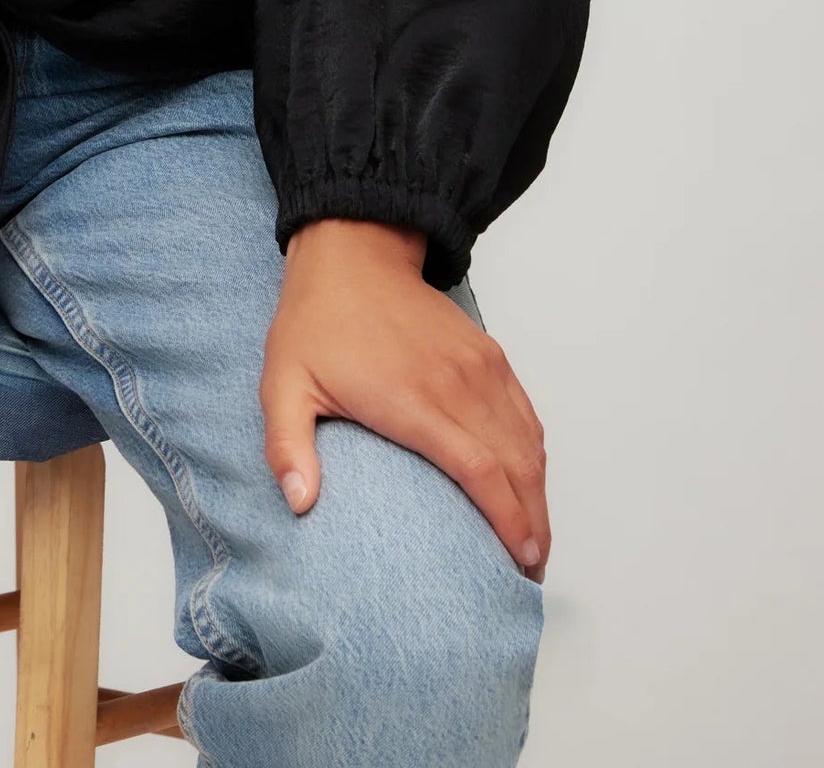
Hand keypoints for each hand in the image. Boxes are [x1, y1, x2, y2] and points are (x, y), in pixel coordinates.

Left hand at [260, 218, 550, 581]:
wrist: (353, 252)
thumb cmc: (316, 321)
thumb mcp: (284, 383)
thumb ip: (286, 445)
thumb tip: (299, 503)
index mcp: (412, 399)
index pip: (478, 468)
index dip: (506, 518)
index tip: (519, 560)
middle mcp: (456, 384)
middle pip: (516, 464)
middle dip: (533, 524)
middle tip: (531, 572)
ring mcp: (477, 366)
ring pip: (527, 441)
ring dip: (539, 493)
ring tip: (535, 541)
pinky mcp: (487, 353)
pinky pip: (523, 412)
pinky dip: (534, 453)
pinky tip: (530, 482)